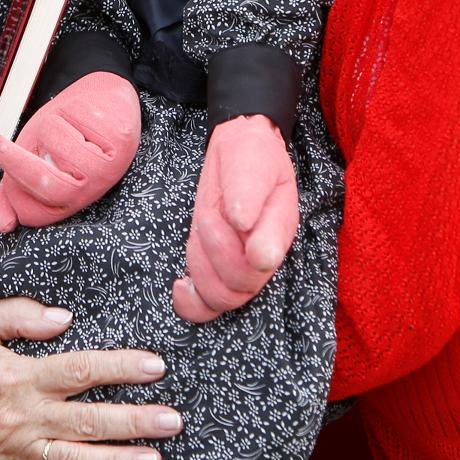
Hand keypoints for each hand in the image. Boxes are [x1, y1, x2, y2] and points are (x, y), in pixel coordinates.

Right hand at [0, 72, 139, 231]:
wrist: (105, 99)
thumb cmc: (70, 130)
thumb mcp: (36, 158)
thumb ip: (15, 190)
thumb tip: (4, 223)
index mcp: (73, 197)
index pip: (38, 212)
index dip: (13, 189)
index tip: (0, 155)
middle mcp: (95, 186)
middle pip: (53, 188)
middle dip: (21, 165)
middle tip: (0, 146)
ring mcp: (112, 163)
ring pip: (62, 147)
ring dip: (49, 127)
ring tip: (57, 121)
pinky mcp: (122, 137)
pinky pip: (81, 123)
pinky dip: (71, 110)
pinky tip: (78, 110)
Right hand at [0, 298, 181, 459]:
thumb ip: (20, 314)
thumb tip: (63, 318)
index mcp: (19, 376)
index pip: (80, 370)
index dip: (120, 368)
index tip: (154, 366)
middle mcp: (23, 418)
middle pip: (88, 420)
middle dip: (134, 421)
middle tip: (172, 420)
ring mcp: (15, 454)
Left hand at [172, 115, 298, 322]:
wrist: (239, 154)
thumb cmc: (250, 155)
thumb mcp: (252, 160)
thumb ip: (249, 189)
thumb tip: (243, 223)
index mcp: (278, 228)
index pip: (265, 261)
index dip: (245, 256)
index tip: (233, 219)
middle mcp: (262, 255)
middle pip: (241, 286)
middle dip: (216, 252)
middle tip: (207, 215)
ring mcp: (240, 265)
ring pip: (223, 298)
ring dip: (201, 271)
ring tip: (197, 234)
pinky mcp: (216, 268)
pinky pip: (206, 306)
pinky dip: (190, 303)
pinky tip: (180, 284)